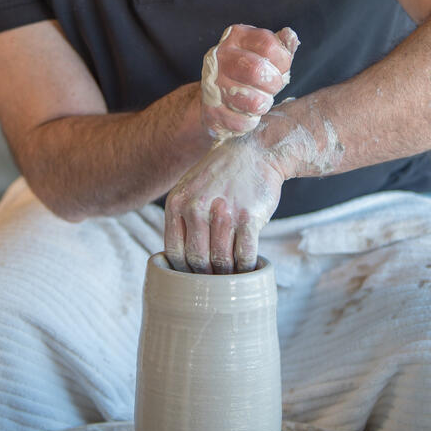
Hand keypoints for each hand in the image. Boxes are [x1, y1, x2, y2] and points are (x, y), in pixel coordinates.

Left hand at [164, 133, 284, 274]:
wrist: (255, 151)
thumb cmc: (221, 174)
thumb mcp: (190, 188)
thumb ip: (181, 219)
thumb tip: (178, 263)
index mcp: (177, 202)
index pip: (174, 252)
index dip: (184, 270)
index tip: (194, 275)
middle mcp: (197, 207)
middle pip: (197, 260)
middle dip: (206, 275)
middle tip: (215, 279)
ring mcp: (224, 213)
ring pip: (221, 261)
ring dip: (227, 273)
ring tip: (231, 274)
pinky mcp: (249, 218)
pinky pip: (244, 255)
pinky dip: (246, 267)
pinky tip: (247, 266)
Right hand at [200, 24, 298, 138]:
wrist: (216, 97)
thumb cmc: (250, 73)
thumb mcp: (267, 55)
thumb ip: (282, 46)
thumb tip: (290, 35)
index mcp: (237, 36)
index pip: (268, 44)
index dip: (283, 61)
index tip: (280, 68)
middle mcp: (220, 55)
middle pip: (257, 70)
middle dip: (274, 83)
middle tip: (272, 87)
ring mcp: (212, 82)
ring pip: (252, 101)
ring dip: (263, 104)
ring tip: (260, 101)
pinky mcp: (210, 110)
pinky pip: (241, 122)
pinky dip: (249, 122)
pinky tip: (245, 113)